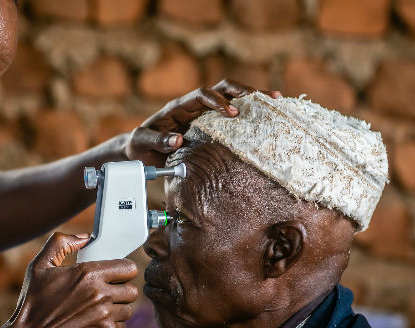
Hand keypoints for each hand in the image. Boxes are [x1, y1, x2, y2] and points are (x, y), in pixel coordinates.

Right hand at [8, 232, 138, 327]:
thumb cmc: (32, 305)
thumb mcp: (39, 266)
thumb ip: (60, 243)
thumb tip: (84, 238)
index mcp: (88, 274)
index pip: (129, 268)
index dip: (122, 271)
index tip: (115, 276)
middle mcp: (100, 295)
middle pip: (132, 290)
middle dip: (120, 291)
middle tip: (104, 295)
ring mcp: (105, 317)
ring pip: (127, 310)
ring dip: (116, 310)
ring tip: (96, 312)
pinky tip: (94, 326)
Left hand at [124, 79, 281, 166]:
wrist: (139, 152)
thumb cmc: (139, 145)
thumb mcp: (141, 143)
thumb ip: (156, 140)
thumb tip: (177, 139)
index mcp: (178, 107)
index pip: (201, 95)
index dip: (217, 100)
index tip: (231, 112)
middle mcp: (194, 107)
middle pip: (221, 88)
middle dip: (242, 91)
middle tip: (262, 100)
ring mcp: (204, 115)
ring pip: (231, 98)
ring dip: (252, 97)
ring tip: (275, 101)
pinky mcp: (210, 127)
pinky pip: (231, 116)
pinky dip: (249, 114)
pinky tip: (268, 117)